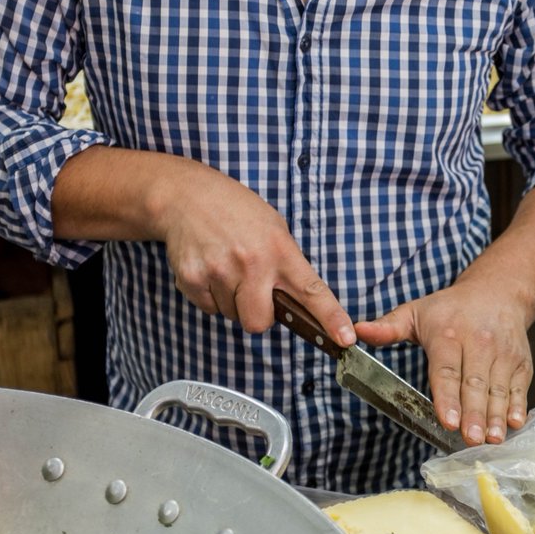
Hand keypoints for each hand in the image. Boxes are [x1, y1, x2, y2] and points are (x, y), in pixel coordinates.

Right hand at [156, 161, 354, 342]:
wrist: (189, 196)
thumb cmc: (237, 211)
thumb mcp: (274, 228)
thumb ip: (286, 264)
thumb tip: (297, 302)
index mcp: (280, 250)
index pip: (312, 291)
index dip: (331, 317)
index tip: (345, 337)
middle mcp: (252, 263)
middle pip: (259, 323)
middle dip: (257, 314)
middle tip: (252, 289)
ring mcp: (220, 271)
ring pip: (232, 316)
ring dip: (231, 301)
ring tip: (228, 267)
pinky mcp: (192, 278)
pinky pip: (208, 309)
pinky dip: (210, 295)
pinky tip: (211, 268)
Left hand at [355, 285, 533, 445]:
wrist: (499, 291)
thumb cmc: (451, 308)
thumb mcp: (416, 312)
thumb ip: (388, 327)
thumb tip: (356, 332)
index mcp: (448, 334)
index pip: (446, 370)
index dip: (447, 396)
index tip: (446, 419)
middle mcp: (478, 343)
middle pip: (474, 383)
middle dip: (473, 414)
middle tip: (471, 440)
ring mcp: (502, 354)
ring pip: (498, 389)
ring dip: (496, 416)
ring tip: (492, 439)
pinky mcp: (521, 363)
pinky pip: (520, 387)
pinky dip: (519, 406)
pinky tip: (516, 424)